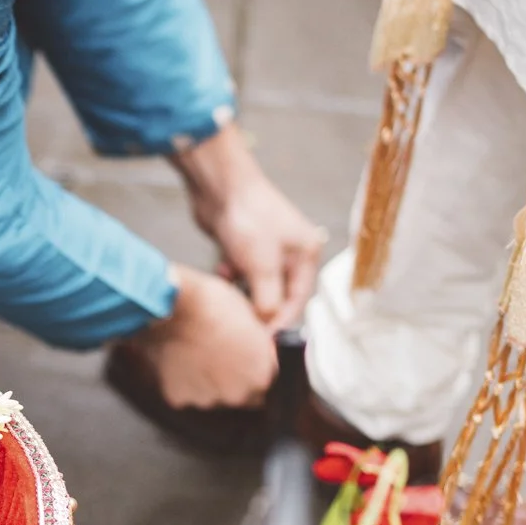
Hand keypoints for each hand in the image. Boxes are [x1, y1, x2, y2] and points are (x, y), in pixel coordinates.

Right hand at [126, 264, 276, 409]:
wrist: (170, 305)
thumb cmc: (211, 304)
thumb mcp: (251, 318)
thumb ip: (259, 346)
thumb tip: (260, 351)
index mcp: (262, 374)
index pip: (266, 382)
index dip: (254, 368)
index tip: (244, 356)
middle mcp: (237, 393)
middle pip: (240, 394)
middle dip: (232, 379)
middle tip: (219, 354)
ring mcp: (207, 398)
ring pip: (212, 396)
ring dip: (207, 381)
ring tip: (197, 355)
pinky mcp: (180, 398)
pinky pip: (185, 393)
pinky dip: (184, 382)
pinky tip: (181, 360)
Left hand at [175, 119, 324, 328]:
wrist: (220, 186)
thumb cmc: (248, 218)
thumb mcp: (262, 266)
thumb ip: (268, 299)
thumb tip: (268, 323)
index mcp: (305, 253)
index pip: (298, 298)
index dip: (280, 320)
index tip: (262, 338)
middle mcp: (290, 251)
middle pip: (277, 293)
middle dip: (260, 306)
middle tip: (242, 322)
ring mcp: (266, 247)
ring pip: (256, 284)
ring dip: (243, 290)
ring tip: (231, 292)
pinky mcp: (243, 245)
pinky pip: (240, 272)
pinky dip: (231, 275)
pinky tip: (223, 269)